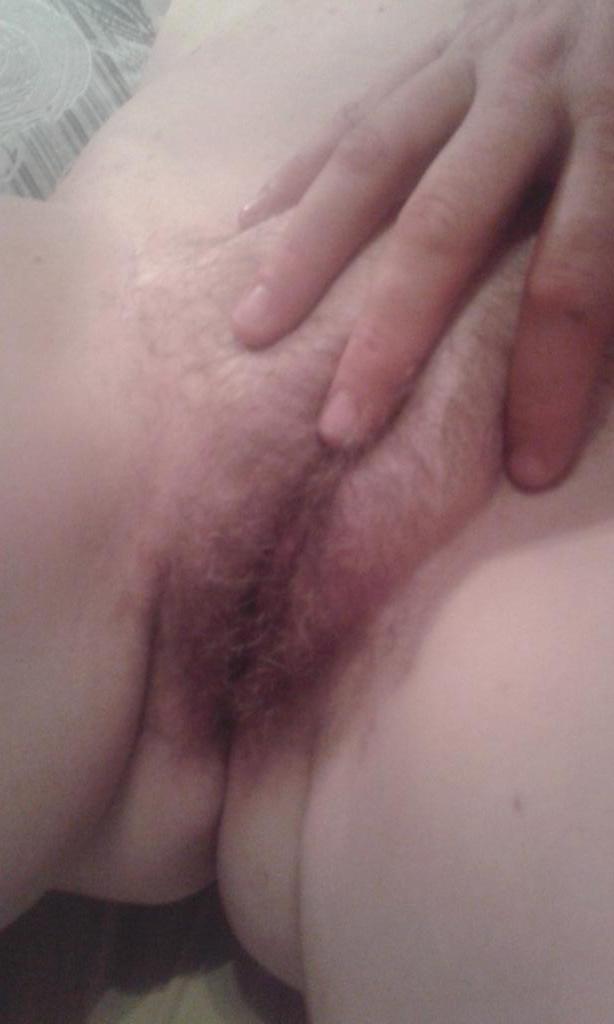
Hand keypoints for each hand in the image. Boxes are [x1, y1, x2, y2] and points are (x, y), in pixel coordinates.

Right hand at [232, 0, 613, 489]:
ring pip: (372, 164)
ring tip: (252, 334)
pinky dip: (298, 179)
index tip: (528, 471)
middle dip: (391, 337)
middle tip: (341, 428)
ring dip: (307, 255)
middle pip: (446, 229)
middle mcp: (532, 93)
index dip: (552, 381)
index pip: (575, 280)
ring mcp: (470, 63)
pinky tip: (250, 236)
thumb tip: (600, 354)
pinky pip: (350, 117)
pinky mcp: (428, 51)